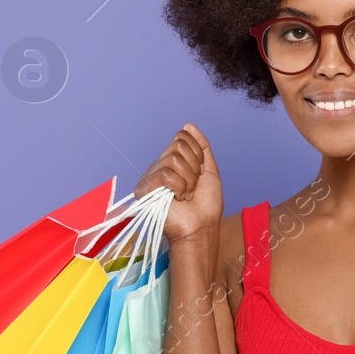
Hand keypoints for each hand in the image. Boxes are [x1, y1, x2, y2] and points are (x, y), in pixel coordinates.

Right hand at [135, 122, 222, 243]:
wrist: (201, 228)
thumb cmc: (206, 206)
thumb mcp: (210, 171)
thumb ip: (202, 147)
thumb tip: (187, 125)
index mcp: (172, 162)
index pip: (182, 137)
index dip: (198, 154)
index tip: (200, 174)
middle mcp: (159, 166)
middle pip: (178, 145)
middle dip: (194, 167)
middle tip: (193, 187)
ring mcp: (151, 177)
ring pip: (173, 158)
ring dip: (188, 179)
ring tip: (186, 195)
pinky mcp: (145, 189)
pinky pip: (166, 174)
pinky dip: (179, 187)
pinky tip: (178, 199)